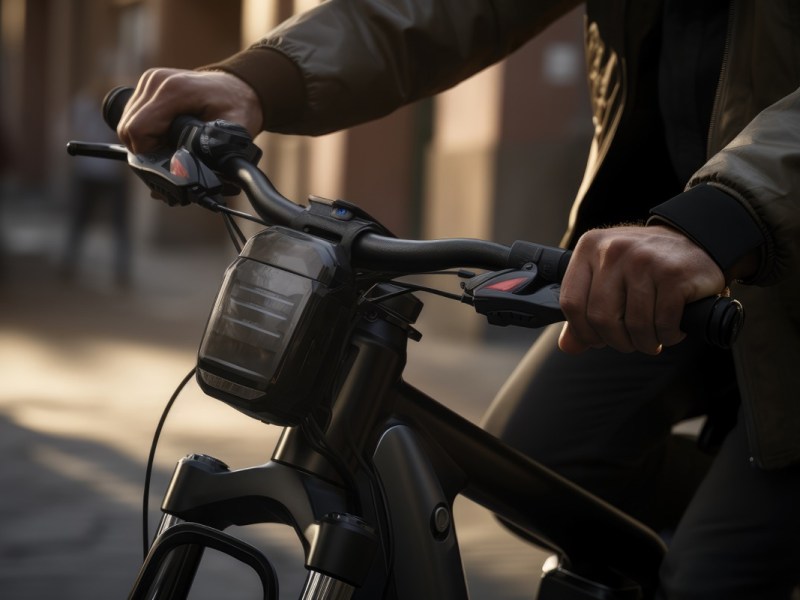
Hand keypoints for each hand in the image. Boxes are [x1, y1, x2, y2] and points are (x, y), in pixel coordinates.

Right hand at [117, 68, 262, 153]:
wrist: (238, 88)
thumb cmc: (237, 109)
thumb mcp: (229, 135)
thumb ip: (207, 156)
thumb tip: (181, 178)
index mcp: (174, 90)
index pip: (138, 130)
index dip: (149, 154)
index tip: (169, 162)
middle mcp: (156, 81)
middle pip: (128, 129)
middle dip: (147, 151)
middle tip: (171, 158)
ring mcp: (150, 80)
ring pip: (127, 124)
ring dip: (145, 142)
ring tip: (171, 146)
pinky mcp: (148, 85)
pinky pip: (133, 116)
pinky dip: (145, 132)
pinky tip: (167, 135)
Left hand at [558, 225, 725, 354]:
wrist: (696, 241)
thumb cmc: (646, 264)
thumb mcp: (608, 277)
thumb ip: (585, 309)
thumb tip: (568, 346)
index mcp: (589, 248)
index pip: (571, 302)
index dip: (583, 331)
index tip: (598, 339)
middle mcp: (614, 250)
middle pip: (601, 318)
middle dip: (618, 341)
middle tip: (631, 342)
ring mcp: (644, 260)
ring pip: (635, 325)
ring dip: (646, 342)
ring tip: (654, 337)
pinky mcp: (674, 274)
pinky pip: (664, 323)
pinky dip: (669, 335)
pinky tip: (672, 329)